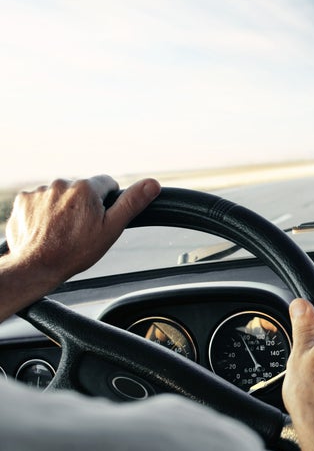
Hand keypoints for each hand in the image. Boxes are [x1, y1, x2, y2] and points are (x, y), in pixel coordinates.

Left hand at [0, 175, 159, 318]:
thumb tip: (153, 183)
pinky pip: (40, 200)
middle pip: (82, 189)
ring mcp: (40, 192)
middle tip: (81, 228)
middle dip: (83, 204)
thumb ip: (132, 203)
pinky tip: (46, 229)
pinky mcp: (23, 200)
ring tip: (61, 231)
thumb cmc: (75, 251)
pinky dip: (43, 211)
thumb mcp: (111, 228)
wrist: (36, 267)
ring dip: (63, 207)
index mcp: (86, 188)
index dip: (107, 201)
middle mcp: (62, 184)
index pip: (106, 183)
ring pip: (60, 195)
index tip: (100, 218)